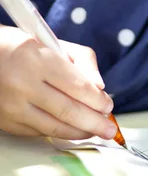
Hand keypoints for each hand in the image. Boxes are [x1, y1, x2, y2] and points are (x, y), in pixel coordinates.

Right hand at [0, 26, 115, 139]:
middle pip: (67, 110)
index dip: (96, 99)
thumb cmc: (23, 47)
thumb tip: (99, 86)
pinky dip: (58, 133)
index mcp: (38, 59)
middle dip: (93, 122)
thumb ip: (82, 59)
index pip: (76, 85)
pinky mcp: (6, 121)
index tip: (108, 105)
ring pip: (53, 127)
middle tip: (109, 128)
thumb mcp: (54, 42)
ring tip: (95, 131)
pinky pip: (38, 132)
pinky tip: (72, 130)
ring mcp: (13, 106)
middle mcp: (24, 84)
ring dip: (79, 132)